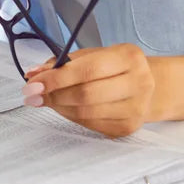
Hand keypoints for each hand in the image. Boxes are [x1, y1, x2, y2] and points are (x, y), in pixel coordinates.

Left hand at [22, 44, 156, 137]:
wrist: (151, 87)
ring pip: (86, 113)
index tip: (32, 83)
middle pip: (86, 95)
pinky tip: (64, 108)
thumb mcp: (94, 55)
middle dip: (53, 95)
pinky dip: (71, 117)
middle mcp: (139, 83)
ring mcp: (136, 109)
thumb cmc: (115, 67)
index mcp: (129, 57)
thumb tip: (33, 74)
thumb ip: (64, 62)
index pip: (87, 70)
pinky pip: (91, 125)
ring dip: (59, 107)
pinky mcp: (129, 128)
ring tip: (46, 100)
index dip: (56, 78)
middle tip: (32, 95)